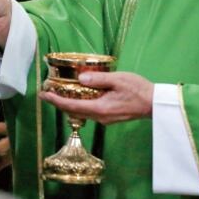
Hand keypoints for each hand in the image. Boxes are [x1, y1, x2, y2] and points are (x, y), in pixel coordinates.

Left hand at [39, 71, 153, 124]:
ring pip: (81, 112)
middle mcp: (100, 117)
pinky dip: (79, 104)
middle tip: (47, 93)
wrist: (155, 104)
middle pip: (73, 111)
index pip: (71, 106)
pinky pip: (89, 112)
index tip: (43, 95)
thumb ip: (99, 79)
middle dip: (59, 103)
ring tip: (59, 93)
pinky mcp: (109, 117)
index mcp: (100, 109)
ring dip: (68, 104)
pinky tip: (79, 96)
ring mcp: (105, 119)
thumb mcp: (119, 79)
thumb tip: (82, 79)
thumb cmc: (139, 90)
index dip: (55, 101)